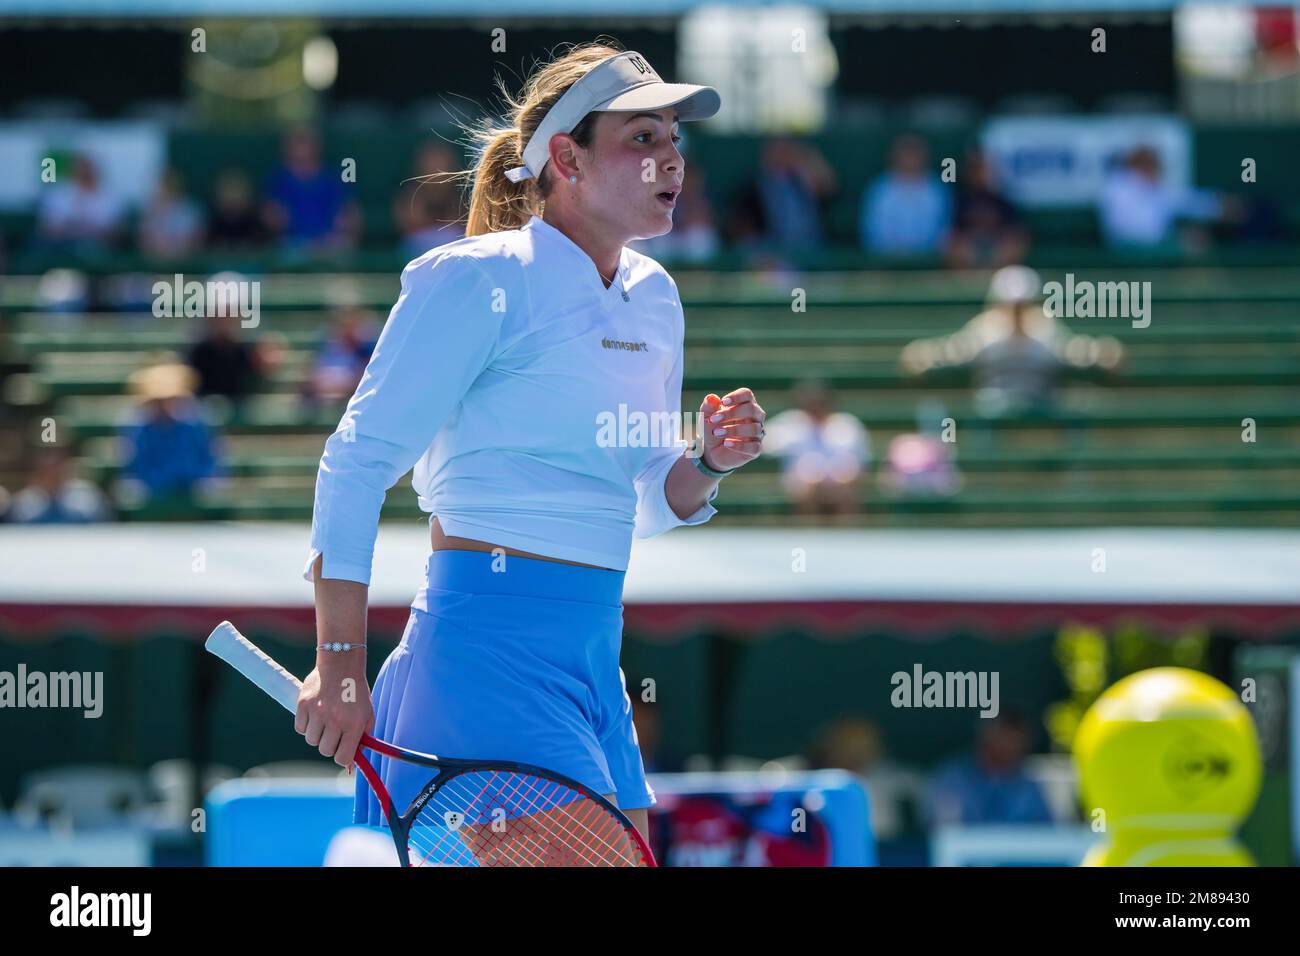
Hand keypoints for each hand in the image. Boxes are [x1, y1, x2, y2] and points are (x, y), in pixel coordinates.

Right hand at [296, 654, 373, 771]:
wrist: (341, 664)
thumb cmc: (356, 693)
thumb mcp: (366, 715)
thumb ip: (361, 740)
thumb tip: (349, 767)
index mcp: (353, 724)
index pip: (342, 758)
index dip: (342, 757)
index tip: (342, 749)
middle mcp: (335, 719)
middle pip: (325, 750)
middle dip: (329, 744)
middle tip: (334, 731)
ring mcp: (317, 712)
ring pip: (311, 740)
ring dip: (317, 734)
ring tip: (325, 718)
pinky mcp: (303, 704)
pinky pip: (300, 727)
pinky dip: (306, 724)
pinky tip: (315, 712)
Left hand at [698, 387, 765, 471]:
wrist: (713, 450)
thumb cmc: (714, 428)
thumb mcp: (707, 417)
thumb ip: (708, 407)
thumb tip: (711, 398)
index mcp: (745, 404)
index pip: (747, 394)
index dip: (736, 396)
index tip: (723, 402)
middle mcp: (755, 417)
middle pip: (752, 409)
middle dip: (732, 413)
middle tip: (713, 419)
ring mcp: (757, 433)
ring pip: (754, 428)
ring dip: (734, 430)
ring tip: (717, 433)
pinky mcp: (755, 449)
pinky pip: (754, 447)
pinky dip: (739, 445)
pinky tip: (726, 443)